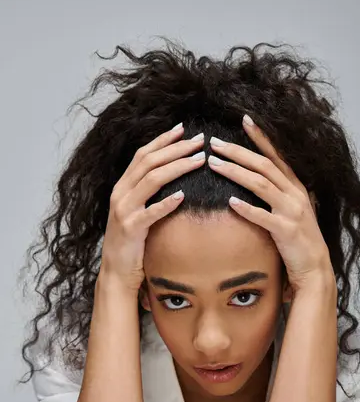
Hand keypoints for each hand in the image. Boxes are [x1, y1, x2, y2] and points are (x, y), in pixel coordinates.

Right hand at [100, 124, 204, 290]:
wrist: (116, 271)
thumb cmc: (132, 242)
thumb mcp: (137, 212)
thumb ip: (148, 194)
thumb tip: (171, 175)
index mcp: (122, 186)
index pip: (143, 155)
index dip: (163, 140)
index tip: (184, 130)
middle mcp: (120, 193)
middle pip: (149, 162)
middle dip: (176, 148)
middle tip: (199, 141)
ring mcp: (124, 210)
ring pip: (151, 180)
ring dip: (177, 167)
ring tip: (199, 160)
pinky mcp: (130, 229)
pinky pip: (151, 212)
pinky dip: (167, 202)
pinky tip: (183, 195)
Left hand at [208, 116, 333, 292]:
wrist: (315, 268)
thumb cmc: (298, 240)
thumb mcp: (291, 210)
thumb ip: (277, 194)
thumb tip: (256, 179)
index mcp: (296, 187)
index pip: (276, 156)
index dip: (260, 137)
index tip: (244, 120)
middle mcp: (295, 194)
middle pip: (263, 166)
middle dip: (237, 152)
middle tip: (214, 143)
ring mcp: (291, 211)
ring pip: (260, 185)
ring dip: (235, 173)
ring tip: (214, 164)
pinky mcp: (286, 231)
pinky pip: (263, 217)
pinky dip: (247, 209)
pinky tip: (230, 202)